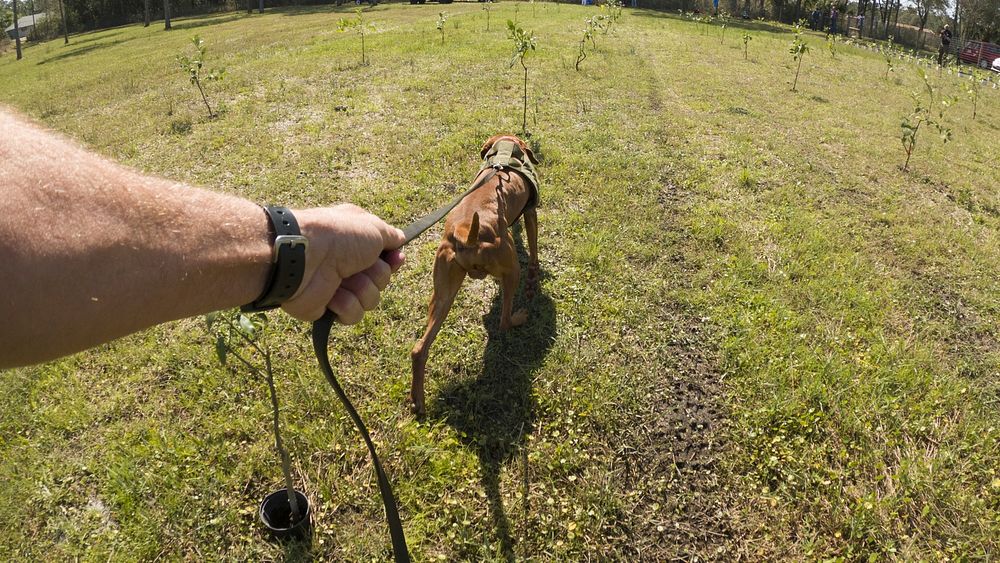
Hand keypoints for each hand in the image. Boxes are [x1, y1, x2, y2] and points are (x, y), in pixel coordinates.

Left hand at [281, 205, 405, 322]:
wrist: (303, 257)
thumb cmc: (338, 236)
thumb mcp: (373, 228)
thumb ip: (391, 236)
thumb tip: (400, 241)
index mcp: (357, 241)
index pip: (386, 258)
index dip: (393, 261)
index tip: (394, 259)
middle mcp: (348, 262)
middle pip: (382, 280)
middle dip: (376, 275)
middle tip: (361, 266)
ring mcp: (338, 286)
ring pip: (371, 300)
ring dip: (361, 290)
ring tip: (344, 280)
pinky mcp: (328, 307)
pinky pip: (353, 314)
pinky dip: (346, 305)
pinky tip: (333, 296)